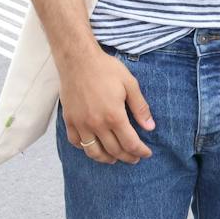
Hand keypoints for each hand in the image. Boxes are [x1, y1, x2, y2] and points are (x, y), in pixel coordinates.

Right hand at [59, 49, 154, 164]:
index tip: (146, 153)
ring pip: (93, 152)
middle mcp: (96, 124)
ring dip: (106, 159)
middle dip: (127, 157)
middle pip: (113, 151)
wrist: (78, 59)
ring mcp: (81, 124)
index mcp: (114, 116)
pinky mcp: (69, 120)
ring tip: (114, 159)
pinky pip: (76, 142)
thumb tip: (150, 127)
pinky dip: (85, 148)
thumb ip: (140, 107)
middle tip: (134, 158)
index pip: (130, 143)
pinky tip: (93, 146)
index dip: (140, 151)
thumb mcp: (130, 84)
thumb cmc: (106, 69)